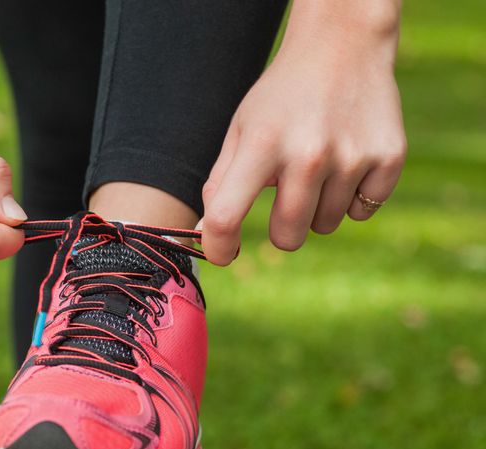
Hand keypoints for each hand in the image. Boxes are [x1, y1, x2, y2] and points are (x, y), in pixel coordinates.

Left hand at [201, 2, 406, 265]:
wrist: (342, 48)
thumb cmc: (281, 98)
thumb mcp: (241, 130)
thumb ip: (220, 184)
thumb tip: (205, 235)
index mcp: (260, 145)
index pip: (226, 216)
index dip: (219, 247)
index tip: (223, 254)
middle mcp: (308, 154)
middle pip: (288, 236)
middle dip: (282, 226)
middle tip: (286, 193)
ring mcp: (352, 157)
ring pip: (326, 225)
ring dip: (318, 206)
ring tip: (319, 164)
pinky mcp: (389, 158)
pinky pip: (362, 211)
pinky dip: (353, 196)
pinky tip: (348, 160)